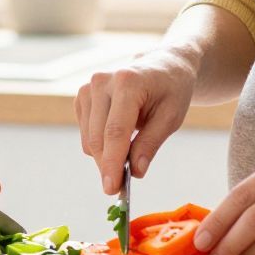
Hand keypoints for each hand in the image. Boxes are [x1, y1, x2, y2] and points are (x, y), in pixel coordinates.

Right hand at [76, 44, 200, 195]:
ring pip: (89, 140)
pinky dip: (101, 145)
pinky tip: (120, 138)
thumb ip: (151, 144)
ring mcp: (89, 87)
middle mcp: (102, 81)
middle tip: (122, 187)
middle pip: (99, 139)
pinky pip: (86, 134)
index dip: (112, 163)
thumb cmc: (171, 90)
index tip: (112, 188)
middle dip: (109, 167)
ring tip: (129, 156)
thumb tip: (135, 171)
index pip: (115, 131)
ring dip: (105, 157)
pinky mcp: (83, 96)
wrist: (163, 66)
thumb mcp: (171, 118)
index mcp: (128, 82)